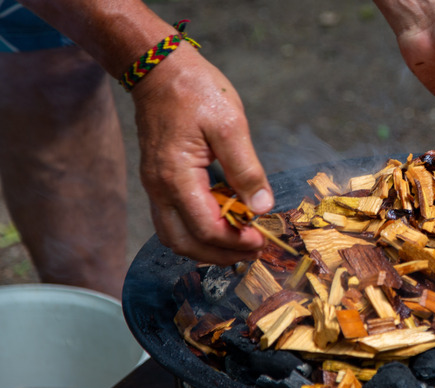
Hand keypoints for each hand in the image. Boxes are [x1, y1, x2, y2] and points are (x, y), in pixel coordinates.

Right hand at [131, 44, 273, 264]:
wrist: (159, 69)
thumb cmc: (195, 91)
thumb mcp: (230, 125)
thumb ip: (246, 169)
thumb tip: (262, 207)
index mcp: (176, 176)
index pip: (205, 228)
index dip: (236, 242)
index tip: (262, 240)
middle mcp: (159, 188)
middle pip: (185, 243)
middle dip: (221, 255)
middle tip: (253, 251)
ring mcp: (155, 186)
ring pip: (175, 237)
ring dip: (207, 248)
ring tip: (240, 243)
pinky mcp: (159, 181)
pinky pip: (174, 221)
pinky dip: (198, 232)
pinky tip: (224, 223)